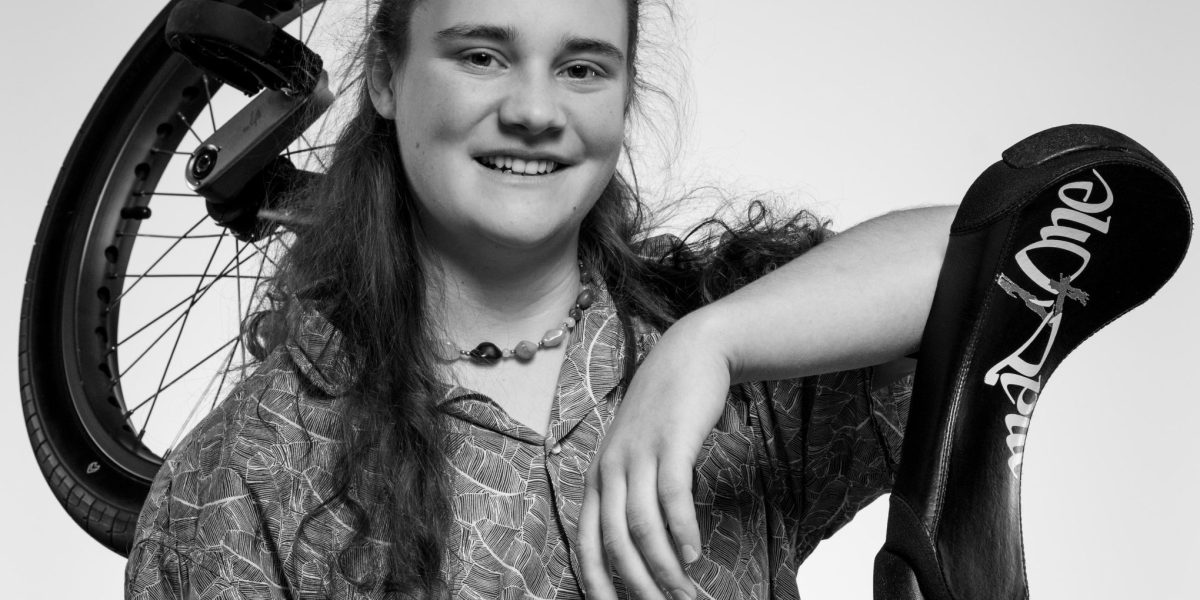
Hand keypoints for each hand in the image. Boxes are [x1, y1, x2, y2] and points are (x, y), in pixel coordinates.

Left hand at [578, 315, 731, 599]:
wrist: (691, 354)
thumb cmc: (667, 410)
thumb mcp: (639, 451)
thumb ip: (636, 491)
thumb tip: (649, 544)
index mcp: (599, 474)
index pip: (585, 539)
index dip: (594, 579)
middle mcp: (611, 466)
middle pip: (613, 539)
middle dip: (635, 583)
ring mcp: (639, 452)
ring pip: (641, 524)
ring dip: (662, 565)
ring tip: (683, 593)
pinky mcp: (670, 441)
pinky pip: (671, 495)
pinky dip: (681, 529)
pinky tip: (692, 553)